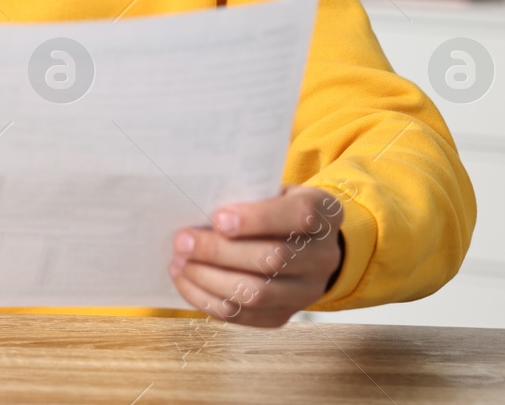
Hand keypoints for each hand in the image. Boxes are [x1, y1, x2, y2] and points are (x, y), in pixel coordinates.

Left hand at [168, 185, 344, 327]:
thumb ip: (247, 196)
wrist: (302, 241)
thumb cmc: (275, 206)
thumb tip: (196, 207)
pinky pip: (244, 316)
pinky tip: (186, 280)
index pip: (299, 216)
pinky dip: (208, 300)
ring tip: (179, 262)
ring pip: (256, 294)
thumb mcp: (272, 189)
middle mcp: (324, 256)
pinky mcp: (285, 315)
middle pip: (272, 259)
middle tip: (182, 241)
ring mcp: (307, 291)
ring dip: (209, 279)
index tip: (217, 218)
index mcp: (325, 214)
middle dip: (219, 251)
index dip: (257, 218)